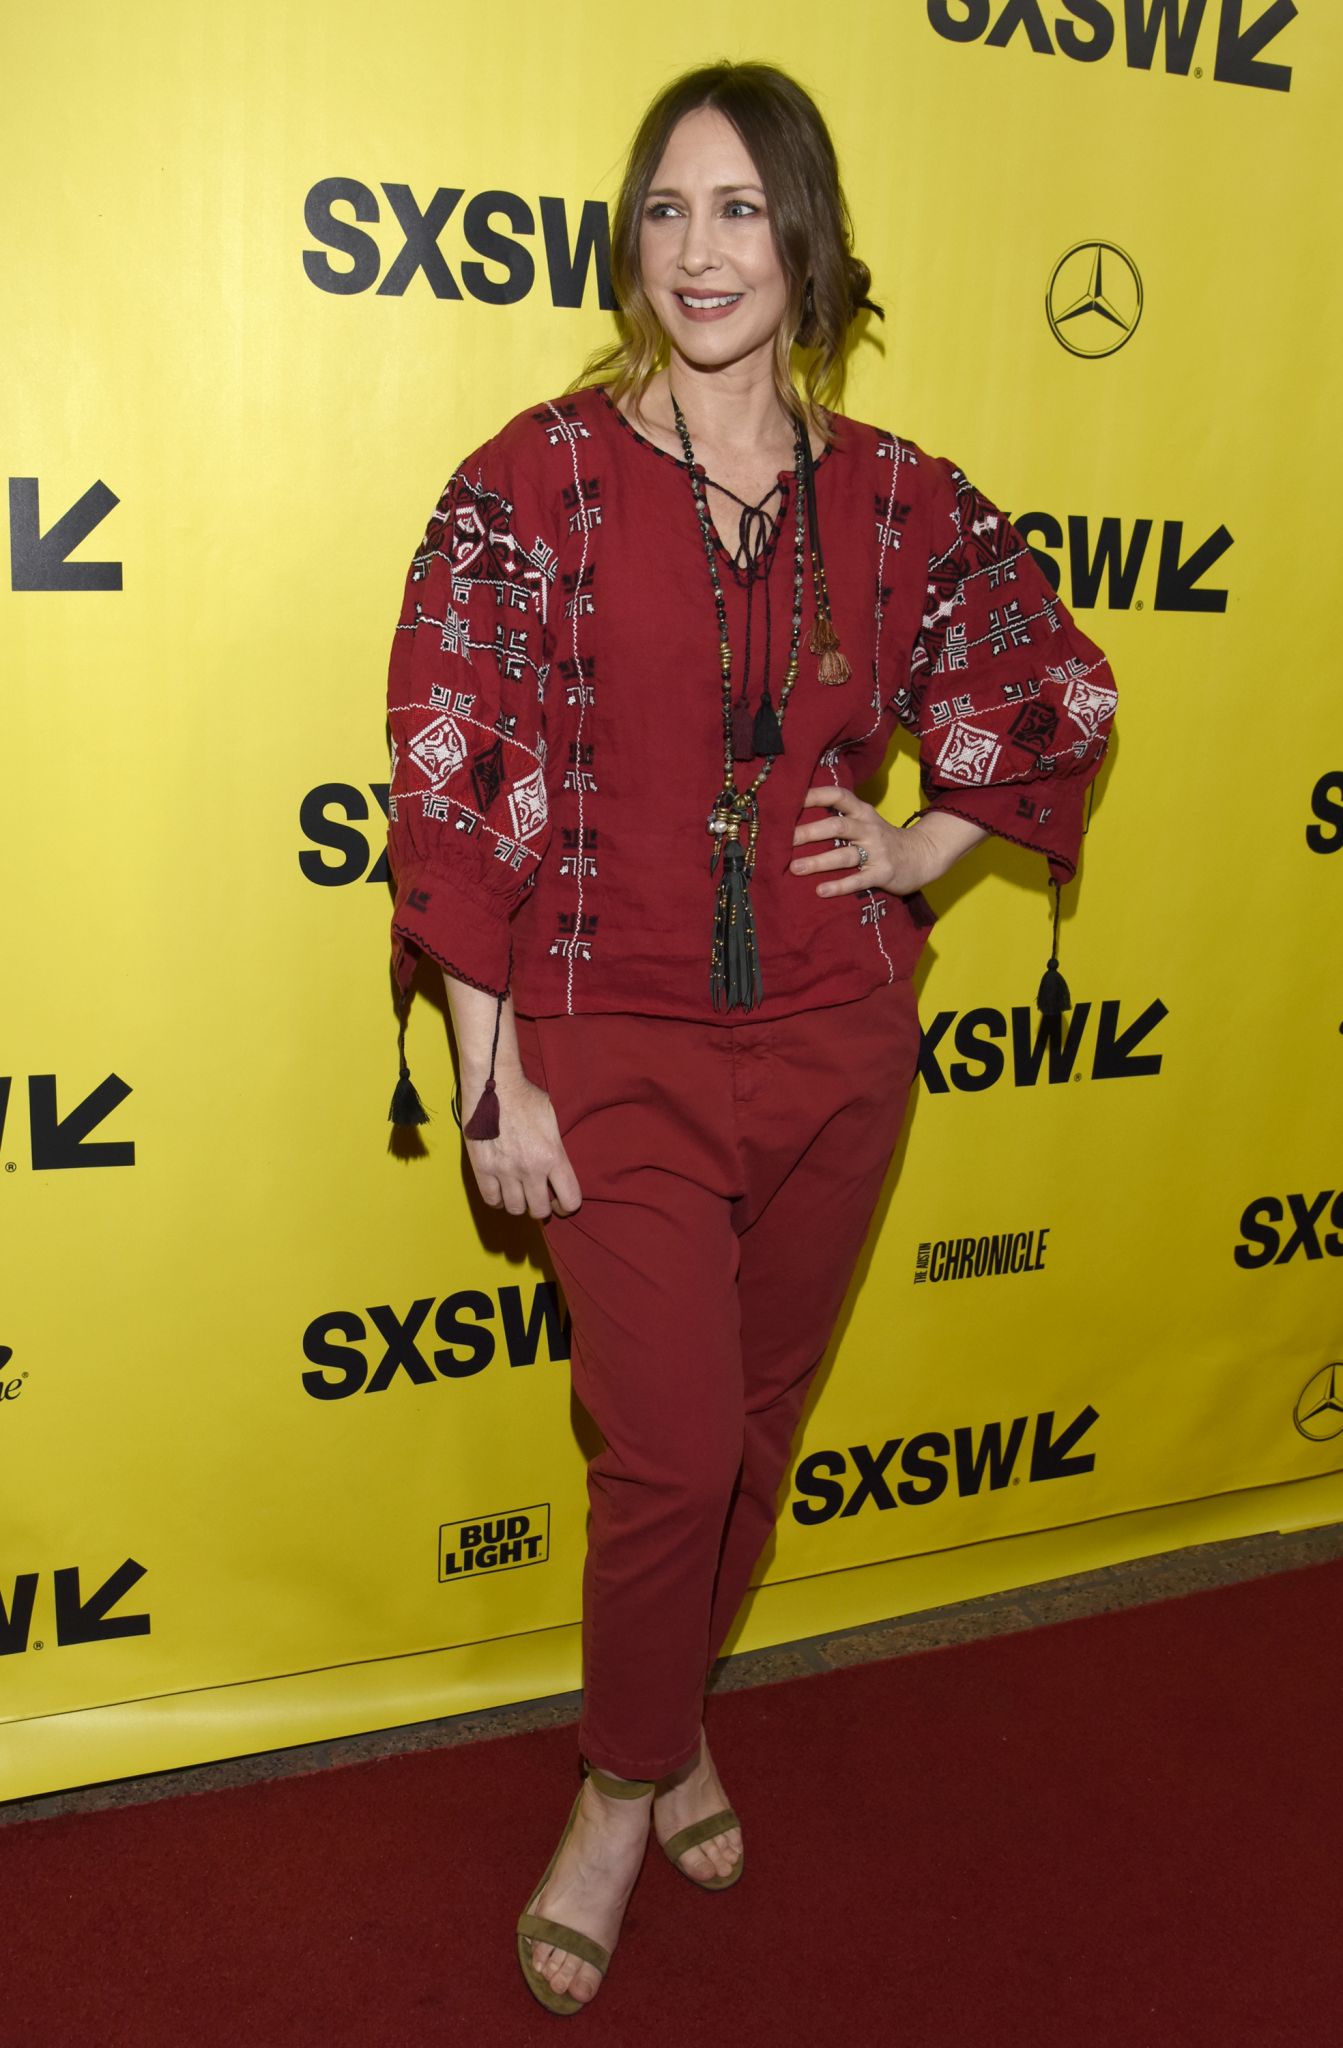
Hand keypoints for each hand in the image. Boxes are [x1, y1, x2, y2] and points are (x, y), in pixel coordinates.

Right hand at [462, 1068, 582, 1219]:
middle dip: (542, 1208)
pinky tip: (501, 1191)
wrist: (494, 1084)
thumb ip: (555, 1149)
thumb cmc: (526, 1097)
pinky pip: (491, 1200)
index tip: (561, 1203)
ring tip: (519, 1193)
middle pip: (540, 1210)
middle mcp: (531, 1169)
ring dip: (519, 1204)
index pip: (570, 1200)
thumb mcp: (552, 1121)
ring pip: (516, 1209)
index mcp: (553, 1156)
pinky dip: (498, 1200)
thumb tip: (555, 1168)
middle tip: (539, 1198)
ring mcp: (505, 1171)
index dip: (567, 1207)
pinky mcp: (482, 1168)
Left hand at [790, 785, 937, 897]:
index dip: (816, 795)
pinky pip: (859, 880)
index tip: (791, 799)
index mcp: (862, 813)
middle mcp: (869, 828)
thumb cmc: (884, 840)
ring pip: (845, 855)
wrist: (923, 855)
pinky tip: (821, 891)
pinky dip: (840, 886)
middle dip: (810, 832)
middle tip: (785, 840)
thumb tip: (798, 821)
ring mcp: (878, 851)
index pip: (839, 796)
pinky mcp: (884, 873)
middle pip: (838, 825)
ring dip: (819, 861)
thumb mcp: (866, 822)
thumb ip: (841, 818)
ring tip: (796, 868)